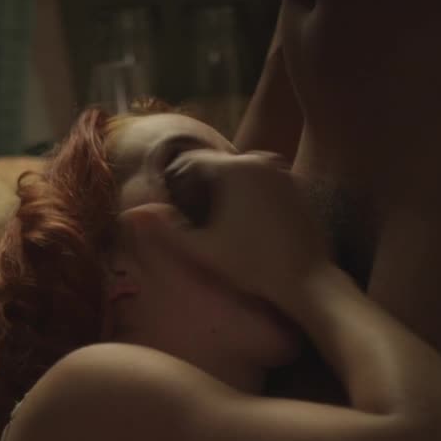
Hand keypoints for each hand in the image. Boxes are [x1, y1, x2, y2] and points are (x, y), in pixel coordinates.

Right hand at [153, 149, 330, 309]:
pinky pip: (266, 183)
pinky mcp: (300, 187)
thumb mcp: (202, 250)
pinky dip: (254, 196)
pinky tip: (252, 226)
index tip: (178, 207)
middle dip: (206, 186)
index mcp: (234, 169)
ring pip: (243, 173)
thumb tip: (131, 213)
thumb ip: (166, 229)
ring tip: (226, 223)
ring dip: (230, 190)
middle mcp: (261, 161)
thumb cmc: (252, 266)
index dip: (180, 182)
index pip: (194, 160)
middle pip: (219, 166)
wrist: (308, 280)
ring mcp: (284, 172)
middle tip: (201, 219)